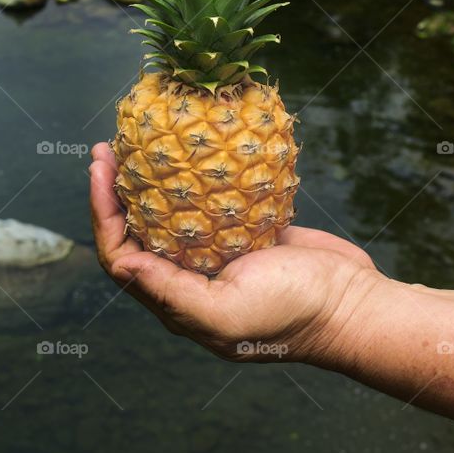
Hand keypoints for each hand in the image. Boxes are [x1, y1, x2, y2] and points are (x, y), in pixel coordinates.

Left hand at [89, 141, 382, 366]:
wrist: (353, 304)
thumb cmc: (292, 313)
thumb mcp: (227, 311)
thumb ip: (172, 293)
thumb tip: (123, 263)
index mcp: (177, 301)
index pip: (121, 256)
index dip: (104, 214)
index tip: (100, 170)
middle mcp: (191, 278)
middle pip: (139, 229)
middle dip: (118, 190)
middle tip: (109, 147)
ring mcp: (220, 253)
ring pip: (172, 211)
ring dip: (153, 178)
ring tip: (141, 140)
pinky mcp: (248, 232)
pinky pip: (212, 199)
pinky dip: (197, 175)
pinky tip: (194, 145)